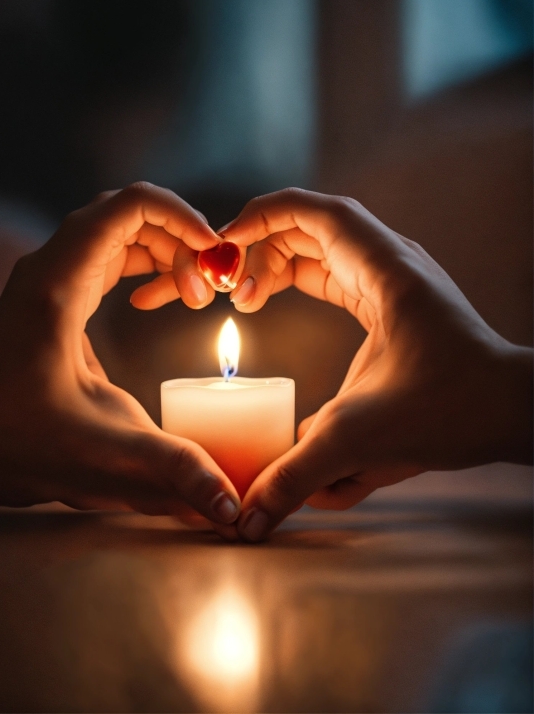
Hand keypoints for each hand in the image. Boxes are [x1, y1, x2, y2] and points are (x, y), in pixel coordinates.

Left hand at [0, 183, 240, 524]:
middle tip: (208, 291)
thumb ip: (174, 471)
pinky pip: (108, 253)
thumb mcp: (102, 454)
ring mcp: (50, 274)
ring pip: (120, 230)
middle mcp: (52, 265)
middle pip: (130, 214)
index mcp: (61, 283)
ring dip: (165, 251)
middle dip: (181, 240)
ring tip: (193, 297)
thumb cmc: (17, 442)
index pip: (129, 204)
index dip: (183, 217)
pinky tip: (158, 301)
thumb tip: (232, 508)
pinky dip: (144, 264)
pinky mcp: (54, 291)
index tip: (216, 256)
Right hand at [219, 188, 531, 540]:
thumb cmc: (453, 410)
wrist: (512, 412)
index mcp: (384, 272)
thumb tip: (249, 516)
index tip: (223, 245)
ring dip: (280, 264)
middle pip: (311, 228)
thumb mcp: (362, 439)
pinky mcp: (394, 301)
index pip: (315, 211)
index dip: (261, 218)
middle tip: (230, 289)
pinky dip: (302, 276)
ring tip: (248, 299)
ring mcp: (394, 278)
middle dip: (262, 250)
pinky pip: (337, 269)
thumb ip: (298, 474)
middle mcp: (390, 263)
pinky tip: (278, 299)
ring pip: (323, 247)